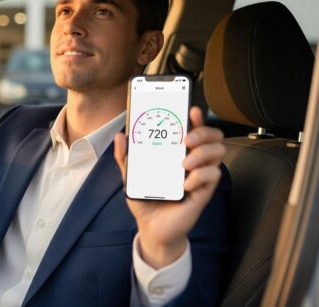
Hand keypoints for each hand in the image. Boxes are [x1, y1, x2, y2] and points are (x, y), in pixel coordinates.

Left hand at [113, 106, 224, 268]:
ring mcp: (200, 175)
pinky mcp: (204, 192)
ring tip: (184, 163)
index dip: (196, 117)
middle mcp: (193, 161)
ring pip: (218, 152)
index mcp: (177, 153)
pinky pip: (213, 176)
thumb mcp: (131, 176)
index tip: (190, 109)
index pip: (193, 129)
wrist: (152, 228)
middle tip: (186, 139)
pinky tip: (185, 184)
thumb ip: (125, 157)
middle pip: (213, 137)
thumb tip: (120, 136)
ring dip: (203, 153)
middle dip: (203, 132)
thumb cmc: (146, 199)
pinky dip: (200, 177)